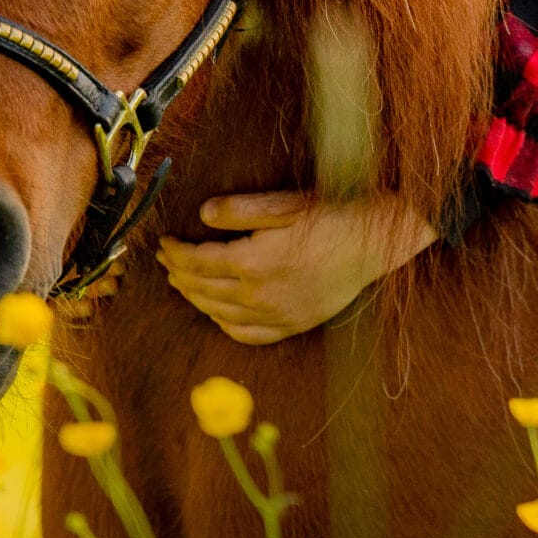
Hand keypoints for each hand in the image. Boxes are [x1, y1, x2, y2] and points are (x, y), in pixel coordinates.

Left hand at [157, 192, 437, 344]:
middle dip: (178, 274)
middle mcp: (259, 296)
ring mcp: (276, 315)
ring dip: (195, 298)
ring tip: (183, 284)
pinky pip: (248, 334)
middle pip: (203, 289)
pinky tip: (218, 314)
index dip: (175, 253)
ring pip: (219, 313)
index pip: (197, 262)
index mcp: (252, 263)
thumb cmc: (331, 216)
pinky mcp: (293, 324)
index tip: (163, 243)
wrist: (374, 243)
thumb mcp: (284, 203)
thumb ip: (239, 210)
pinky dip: (225, 325)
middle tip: (165, 261)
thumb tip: (201, 215)